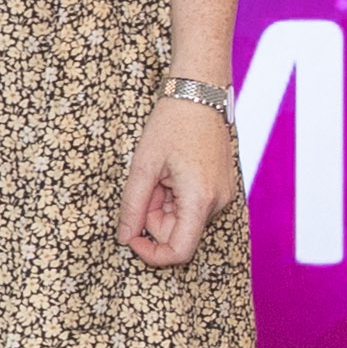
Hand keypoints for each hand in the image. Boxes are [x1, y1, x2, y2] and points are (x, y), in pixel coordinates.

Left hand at [116, 94, 239, 266]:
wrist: (199, 94)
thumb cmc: (171, 124)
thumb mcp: (143, 166)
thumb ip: (132, 206)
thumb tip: (123, 237)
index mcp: (200, 200)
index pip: (179, 252)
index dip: (151, 253)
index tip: (130, 238)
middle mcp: (218, 203)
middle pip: (178, 233)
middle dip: (152, 218)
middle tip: (145, 184)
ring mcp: (223, 195)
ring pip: (183, 219)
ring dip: (162, 205)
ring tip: (160, 173)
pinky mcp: (221, 188)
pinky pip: (192, 206)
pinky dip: (174, 197)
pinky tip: (171, 172)